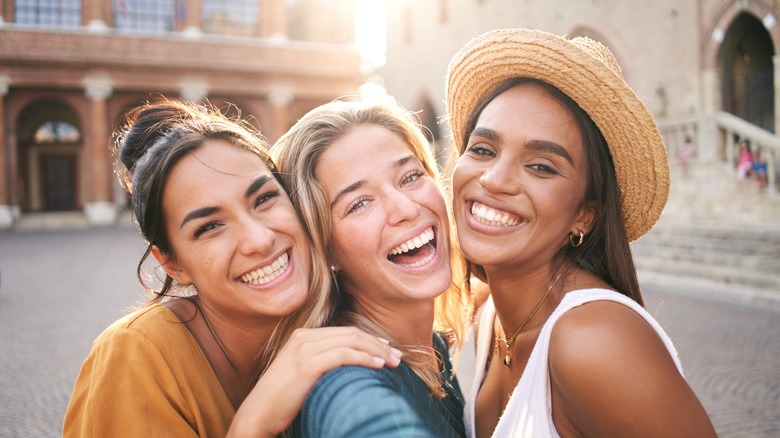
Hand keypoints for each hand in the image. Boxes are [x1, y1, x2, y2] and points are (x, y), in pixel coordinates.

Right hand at [227, 326, 402, 436]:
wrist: (257, 415)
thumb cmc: (280, 401)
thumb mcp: (301, 374)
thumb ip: (320, 363)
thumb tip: (349, 366)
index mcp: (302, 337)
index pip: (344, 332)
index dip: (369, 339)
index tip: (387, 349)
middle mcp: (303, 338)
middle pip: (351, 334)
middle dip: (377, 344)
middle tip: (397, 356)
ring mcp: (304, 349)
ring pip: (351, 342)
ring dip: (376, 351)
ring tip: (393, 362)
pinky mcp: (306, 365)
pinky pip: (343, 355)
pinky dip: (364, 358)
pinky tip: (377, 365)